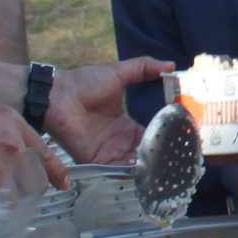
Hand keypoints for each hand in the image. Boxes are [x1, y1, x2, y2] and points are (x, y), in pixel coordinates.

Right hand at [0, 99, 58, 211]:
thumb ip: (5, 134)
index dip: (55, 173)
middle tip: (3, 193)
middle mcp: (11, 147)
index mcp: (13, 124)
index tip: (61, 184)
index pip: (46, 155)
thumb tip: (18, 156)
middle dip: (23, 192)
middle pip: (34, 183)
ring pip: (12, 200)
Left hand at [44, 57, 170, 164]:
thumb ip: (144, 68)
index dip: (161, 137)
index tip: (179, 137)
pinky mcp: (96, 160)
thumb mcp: (119, 73)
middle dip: (157, 155)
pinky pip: (117, 171)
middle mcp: (117, 140)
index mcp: (123, 124)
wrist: (59, 95)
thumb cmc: (85, 83)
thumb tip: (171, 65)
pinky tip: (145, 165)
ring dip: (147, 164)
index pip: (147, 135)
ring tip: (165, 161)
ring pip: (133, 165)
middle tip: (177, 155)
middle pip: (142, 153)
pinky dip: (131, 172)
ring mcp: (107, 151)